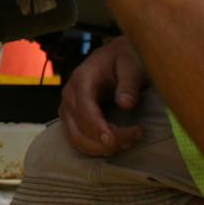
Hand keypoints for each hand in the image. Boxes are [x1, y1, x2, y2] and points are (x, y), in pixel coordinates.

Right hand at [57, 38, 146, 156]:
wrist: (117, 55)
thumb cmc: (125, 58)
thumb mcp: (131, 65)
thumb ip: (128, 84)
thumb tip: (125, 104)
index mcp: (81, 79)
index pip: (84, 110)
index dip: (98, 129)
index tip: (116, 140)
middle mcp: (70, 95)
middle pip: (78, 131)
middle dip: (105, 143)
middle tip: (135, 137)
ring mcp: (69, 108)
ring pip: (76, 140)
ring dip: (101, 149)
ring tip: (129, 141)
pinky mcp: (73, 118)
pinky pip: (79, 140)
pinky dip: (96, 148)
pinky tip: (118, 144)